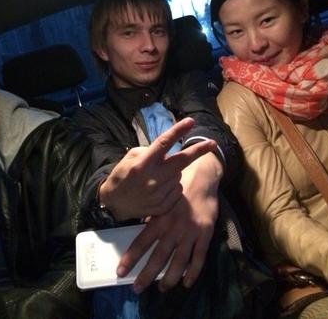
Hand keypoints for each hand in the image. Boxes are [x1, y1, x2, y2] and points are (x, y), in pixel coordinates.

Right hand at [100, 118, 216, 220]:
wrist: (114, 204)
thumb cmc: (123, 176)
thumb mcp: (130, 157)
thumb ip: (150, 152)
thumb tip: (168, 150)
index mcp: (143, 164)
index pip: (164, 143)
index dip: (178, 131)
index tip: (191, 122)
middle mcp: (153, 178)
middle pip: (182, 161)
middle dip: (199, 151)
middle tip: (213, 143)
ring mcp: (159, 193)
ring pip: (179, 175)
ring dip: (174, 172)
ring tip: (157, 177)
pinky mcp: (163, 205)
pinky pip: (177, 189)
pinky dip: (172, 185)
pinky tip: (158, 188)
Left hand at [117, 152, 221, 292]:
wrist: (202, 179)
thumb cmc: (178, 190)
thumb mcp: (162, 201)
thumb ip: (152, 218)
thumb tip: (140, 234)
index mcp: (159, 219)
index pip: (141, 242)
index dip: (130, 258)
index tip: (120, 272)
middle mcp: (173, 227)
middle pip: (159, 257)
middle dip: (147, 275)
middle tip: (137, 288)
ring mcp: (190, 232)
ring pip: (179, 261)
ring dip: (169, 278)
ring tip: (162, 289)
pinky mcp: (205, 234)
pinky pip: (199, 258)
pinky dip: (193, 272)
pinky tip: (186, 283)